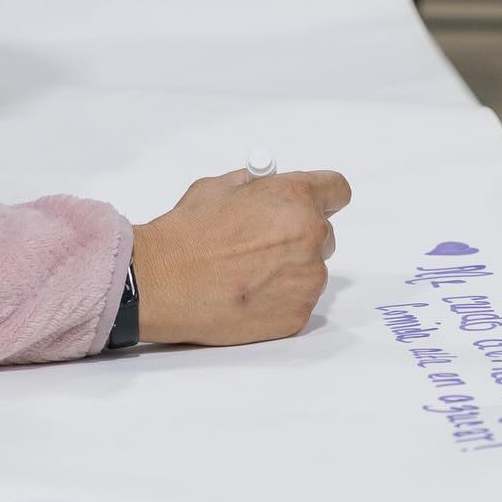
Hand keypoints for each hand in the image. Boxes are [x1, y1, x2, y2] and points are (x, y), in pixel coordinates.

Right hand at [130, 168, 350, 346]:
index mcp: (294, 197)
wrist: (164, 281)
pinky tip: (247, 292)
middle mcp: (309, 236)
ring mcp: (306, 280)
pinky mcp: (297, 315)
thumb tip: (268, 188)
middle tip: (264, 243)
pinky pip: (298, 300)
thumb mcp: (219, 186)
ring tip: (248, 272)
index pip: (337, 190)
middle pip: (324, 233)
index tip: (314, 202)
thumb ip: (255, 186)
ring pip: (311, 269)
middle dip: (300, 235)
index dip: (323, 196)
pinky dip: (279, 297)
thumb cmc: (187, 231)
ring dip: (290, 268)